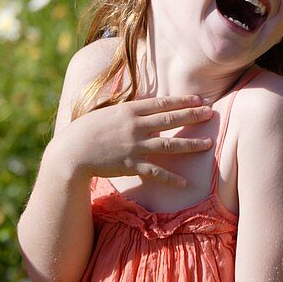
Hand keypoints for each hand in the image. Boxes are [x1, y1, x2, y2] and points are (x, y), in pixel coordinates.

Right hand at [50, 95, 212, 187]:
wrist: (72, 151)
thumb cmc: (87, 130)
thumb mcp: (108, 112)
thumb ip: (128, 110)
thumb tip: (146, 106)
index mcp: (130, 110)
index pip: (162, 103)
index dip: (182, 101)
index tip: (199, 98)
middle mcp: (135, 126)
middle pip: (170, 119)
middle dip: (193, 115)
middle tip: (211, 113)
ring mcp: (134, 146)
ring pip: (168, 145)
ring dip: (190, 144)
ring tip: (208, 144)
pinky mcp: (130, 164)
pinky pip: (155, 172)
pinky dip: (170, 178)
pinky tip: (184, 182)